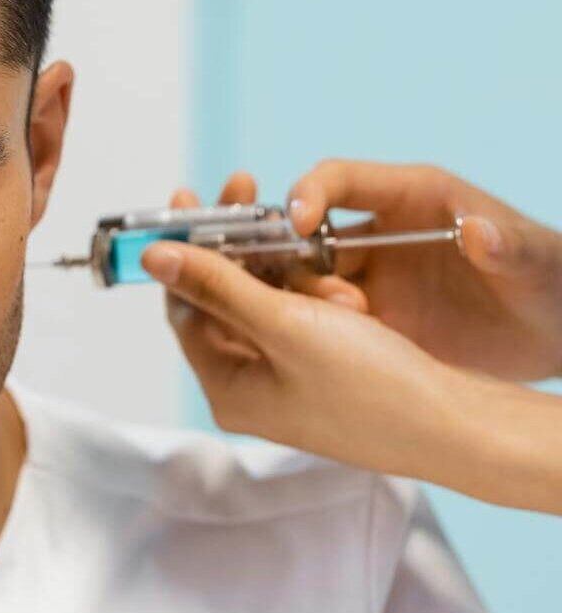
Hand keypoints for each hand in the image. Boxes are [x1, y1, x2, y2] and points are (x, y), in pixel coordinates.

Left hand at [140, 219, 561, 513]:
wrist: (462, 426)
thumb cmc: (374, 386)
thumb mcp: (285, 325)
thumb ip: (216, 285)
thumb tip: (151, 257)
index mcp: (225, 388)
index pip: (183, 305)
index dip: (186, 248)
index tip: (191, 195)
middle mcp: (249, 389)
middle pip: (224, 299)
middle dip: (248, 252)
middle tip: (246, 187)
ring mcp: (289, 381)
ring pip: (269, 301)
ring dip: (295, 275)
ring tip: (337, 284)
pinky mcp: (326, 371)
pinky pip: (306, 315)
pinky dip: (321, 295)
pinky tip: (352, 297)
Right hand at [287, 160, 561, 380]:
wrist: (554, 332)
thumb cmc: (550, 277)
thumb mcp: (536, 258)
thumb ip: (509, 244)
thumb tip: (477, 230)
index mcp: (407, 196)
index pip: (338, 179)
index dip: (309, 194)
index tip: (301, 223)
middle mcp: (378, 234)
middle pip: (306, 235)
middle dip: (297, 261)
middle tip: (332, 300)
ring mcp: (371, 280)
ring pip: (308, 281)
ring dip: (308, 301)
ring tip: (349, 328)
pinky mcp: (373, 322)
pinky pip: (325, 322)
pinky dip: (316, 333)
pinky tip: (340, 353)